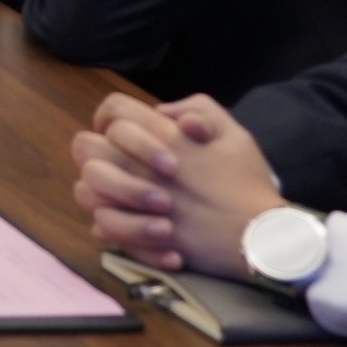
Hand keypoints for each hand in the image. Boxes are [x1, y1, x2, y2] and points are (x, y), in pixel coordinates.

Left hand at [69, 91, 279, 276]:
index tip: (116, 134)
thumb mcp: (235, 135)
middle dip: (96, 153)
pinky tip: (132, 225)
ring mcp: (138, 201)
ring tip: (123, 199)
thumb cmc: (249, 185)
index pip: (114, 110)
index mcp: (165, 137)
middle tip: (117, 167)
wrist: (261, 237)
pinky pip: (100, 225)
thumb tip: (163, 111)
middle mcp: (144, 165)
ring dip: (99, 191)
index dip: (108, 117)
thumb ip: (200, 109)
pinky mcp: (140, 235)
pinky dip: (111, 226)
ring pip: (85, 188)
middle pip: (85, 146)